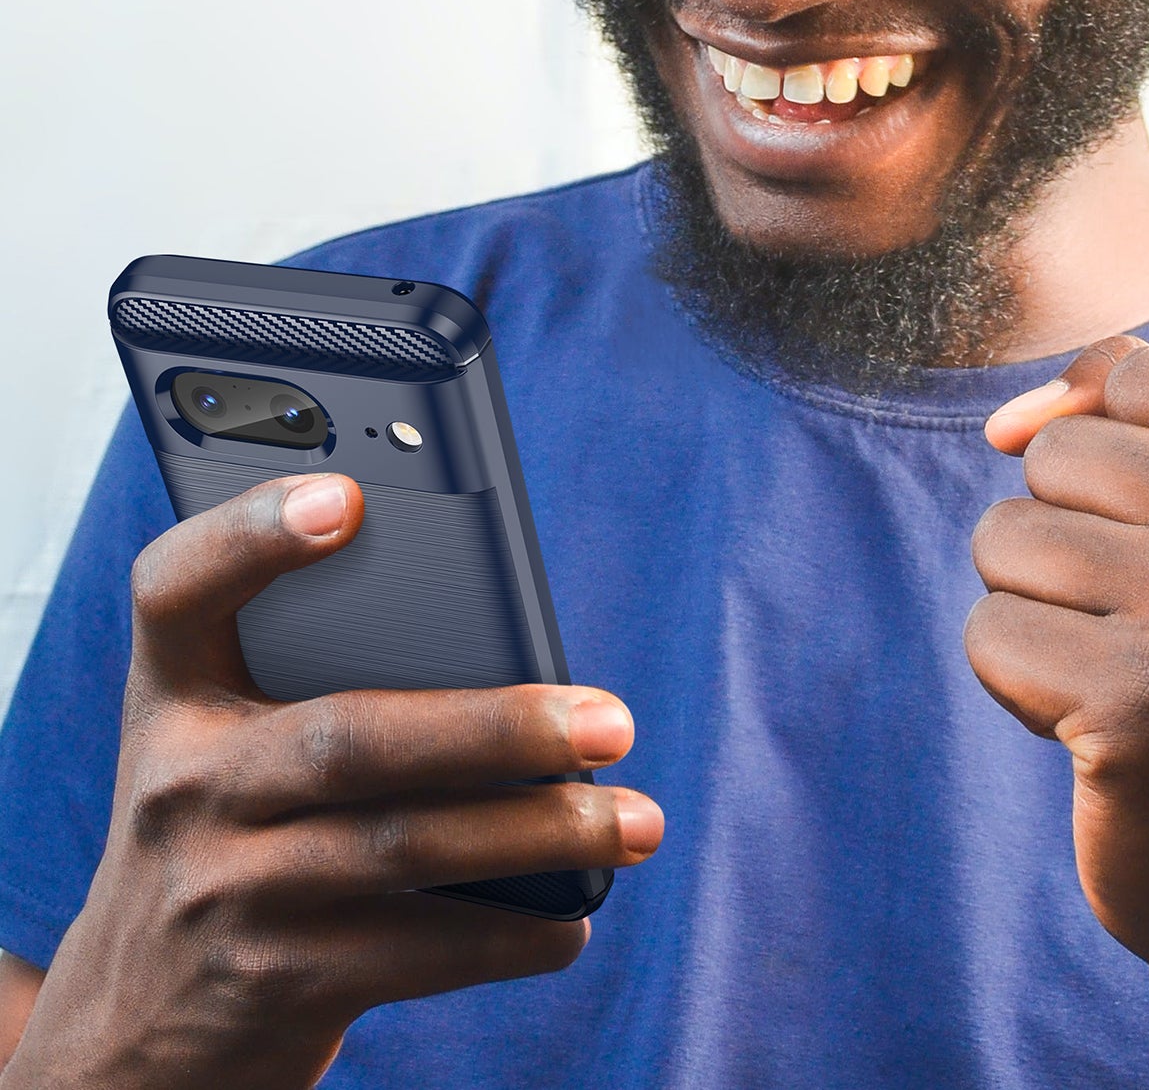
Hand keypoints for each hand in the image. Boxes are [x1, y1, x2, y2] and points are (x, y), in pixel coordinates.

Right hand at [3, 474, 662, 1089]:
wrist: (130, 1038)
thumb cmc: (229, 843)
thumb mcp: (232, 755)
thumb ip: (324, 689)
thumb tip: (521, 673)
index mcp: (174, 697)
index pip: (179, 588)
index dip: (250, 535)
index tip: (346, 495)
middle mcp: (184, 786)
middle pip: (353, 735)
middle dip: (498, 728)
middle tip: (613, 721)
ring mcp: (222, 890)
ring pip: (404, 845)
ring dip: (540, 833)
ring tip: (636, 821)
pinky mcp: (270, 983)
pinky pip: (417, 950)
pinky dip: (511, 932)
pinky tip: (571, 917)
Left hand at [966, 338, 1148, 1016]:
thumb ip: (1121, 414)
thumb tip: (1004, 424)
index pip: (1135, 371)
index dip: (1105, 442)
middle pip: (1056, 452)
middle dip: (1065, 534)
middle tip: (1148, 617)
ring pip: (1005, 535)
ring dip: (1035, 605)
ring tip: (1122, 664)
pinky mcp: (1144, 705)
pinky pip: (987, 630)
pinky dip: (1017, 679)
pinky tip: (1097, 723)